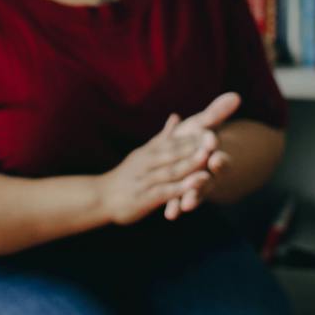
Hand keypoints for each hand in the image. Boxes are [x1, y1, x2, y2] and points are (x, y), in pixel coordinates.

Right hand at [101, 115, 218, 226]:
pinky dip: (179, 188)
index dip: (192, 134)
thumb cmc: (126, 175)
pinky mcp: (144, 198)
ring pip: (170, 170)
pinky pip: (164, 191)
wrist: (100, 197)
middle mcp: (147, 162)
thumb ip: (163, 137)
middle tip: (214, 137)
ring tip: (207, 158)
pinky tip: (194, 187)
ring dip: (188, 164)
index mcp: (149, 151)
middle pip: (173, 152)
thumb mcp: (143, 153)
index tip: (213, 125)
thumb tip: (176, 116)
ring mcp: (145, 180)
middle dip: (193, 145)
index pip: (173, 140)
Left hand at [162, 92, 240, 218]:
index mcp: (215, 158)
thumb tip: (235, 96)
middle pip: (209, 180)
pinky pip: (178, 202)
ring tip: (187, 204)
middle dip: (205, 181)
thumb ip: (218, 112)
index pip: (222, 161)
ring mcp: (194, 187)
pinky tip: (169, 214)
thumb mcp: (205, 124)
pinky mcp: (179, 195)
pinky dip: (174, 207)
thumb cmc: (196, 138)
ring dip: (191, 198)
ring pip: (195, 194)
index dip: (220, 160)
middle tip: (201, 181)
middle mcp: (208, 175)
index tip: (216, 157)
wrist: (187, 155)